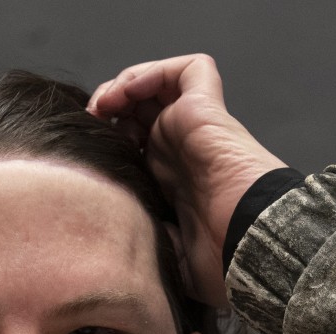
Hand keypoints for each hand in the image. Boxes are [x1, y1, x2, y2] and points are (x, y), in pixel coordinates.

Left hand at [88, 54, 285, 306]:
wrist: (250, 247)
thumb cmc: (222, 261)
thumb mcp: (170, 262)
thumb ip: (145, 246)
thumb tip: (114, 241)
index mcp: (170, 180)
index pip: (133, 146)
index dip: (107, 142)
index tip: (85, 156)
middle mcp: (180, 149)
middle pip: (138, 111)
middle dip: (107, 110)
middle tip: (88, 125)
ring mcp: (194, 128)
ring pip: (158, 84)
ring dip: (124, 86)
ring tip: (103, 106)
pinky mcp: (208, 110)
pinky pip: (188, 70)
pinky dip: (154, 72)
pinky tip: (128, 95)